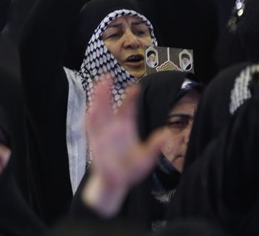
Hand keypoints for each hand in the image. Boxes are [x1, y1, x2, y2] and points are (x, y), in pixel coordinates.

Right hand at [82, 75, 170, 216]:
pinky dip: (90, 120)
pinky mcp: (95, 142)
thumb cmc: (131, 169)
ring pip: (98, 112)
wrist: (116, 182)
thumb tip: (167, 134)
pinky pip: (91, 129)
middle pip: (109, 105)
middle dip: (107, 91)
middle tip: (108, 76)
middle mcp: (113, 127)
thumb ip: (155, 146)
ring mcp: (103, 133)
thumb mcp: (147, 158)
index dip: (131, 97)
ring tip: (98, 87)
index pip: (128, 108)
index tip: (135, 87)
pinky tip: (91, 110)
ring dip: (97, 100)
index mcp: (126, 127)